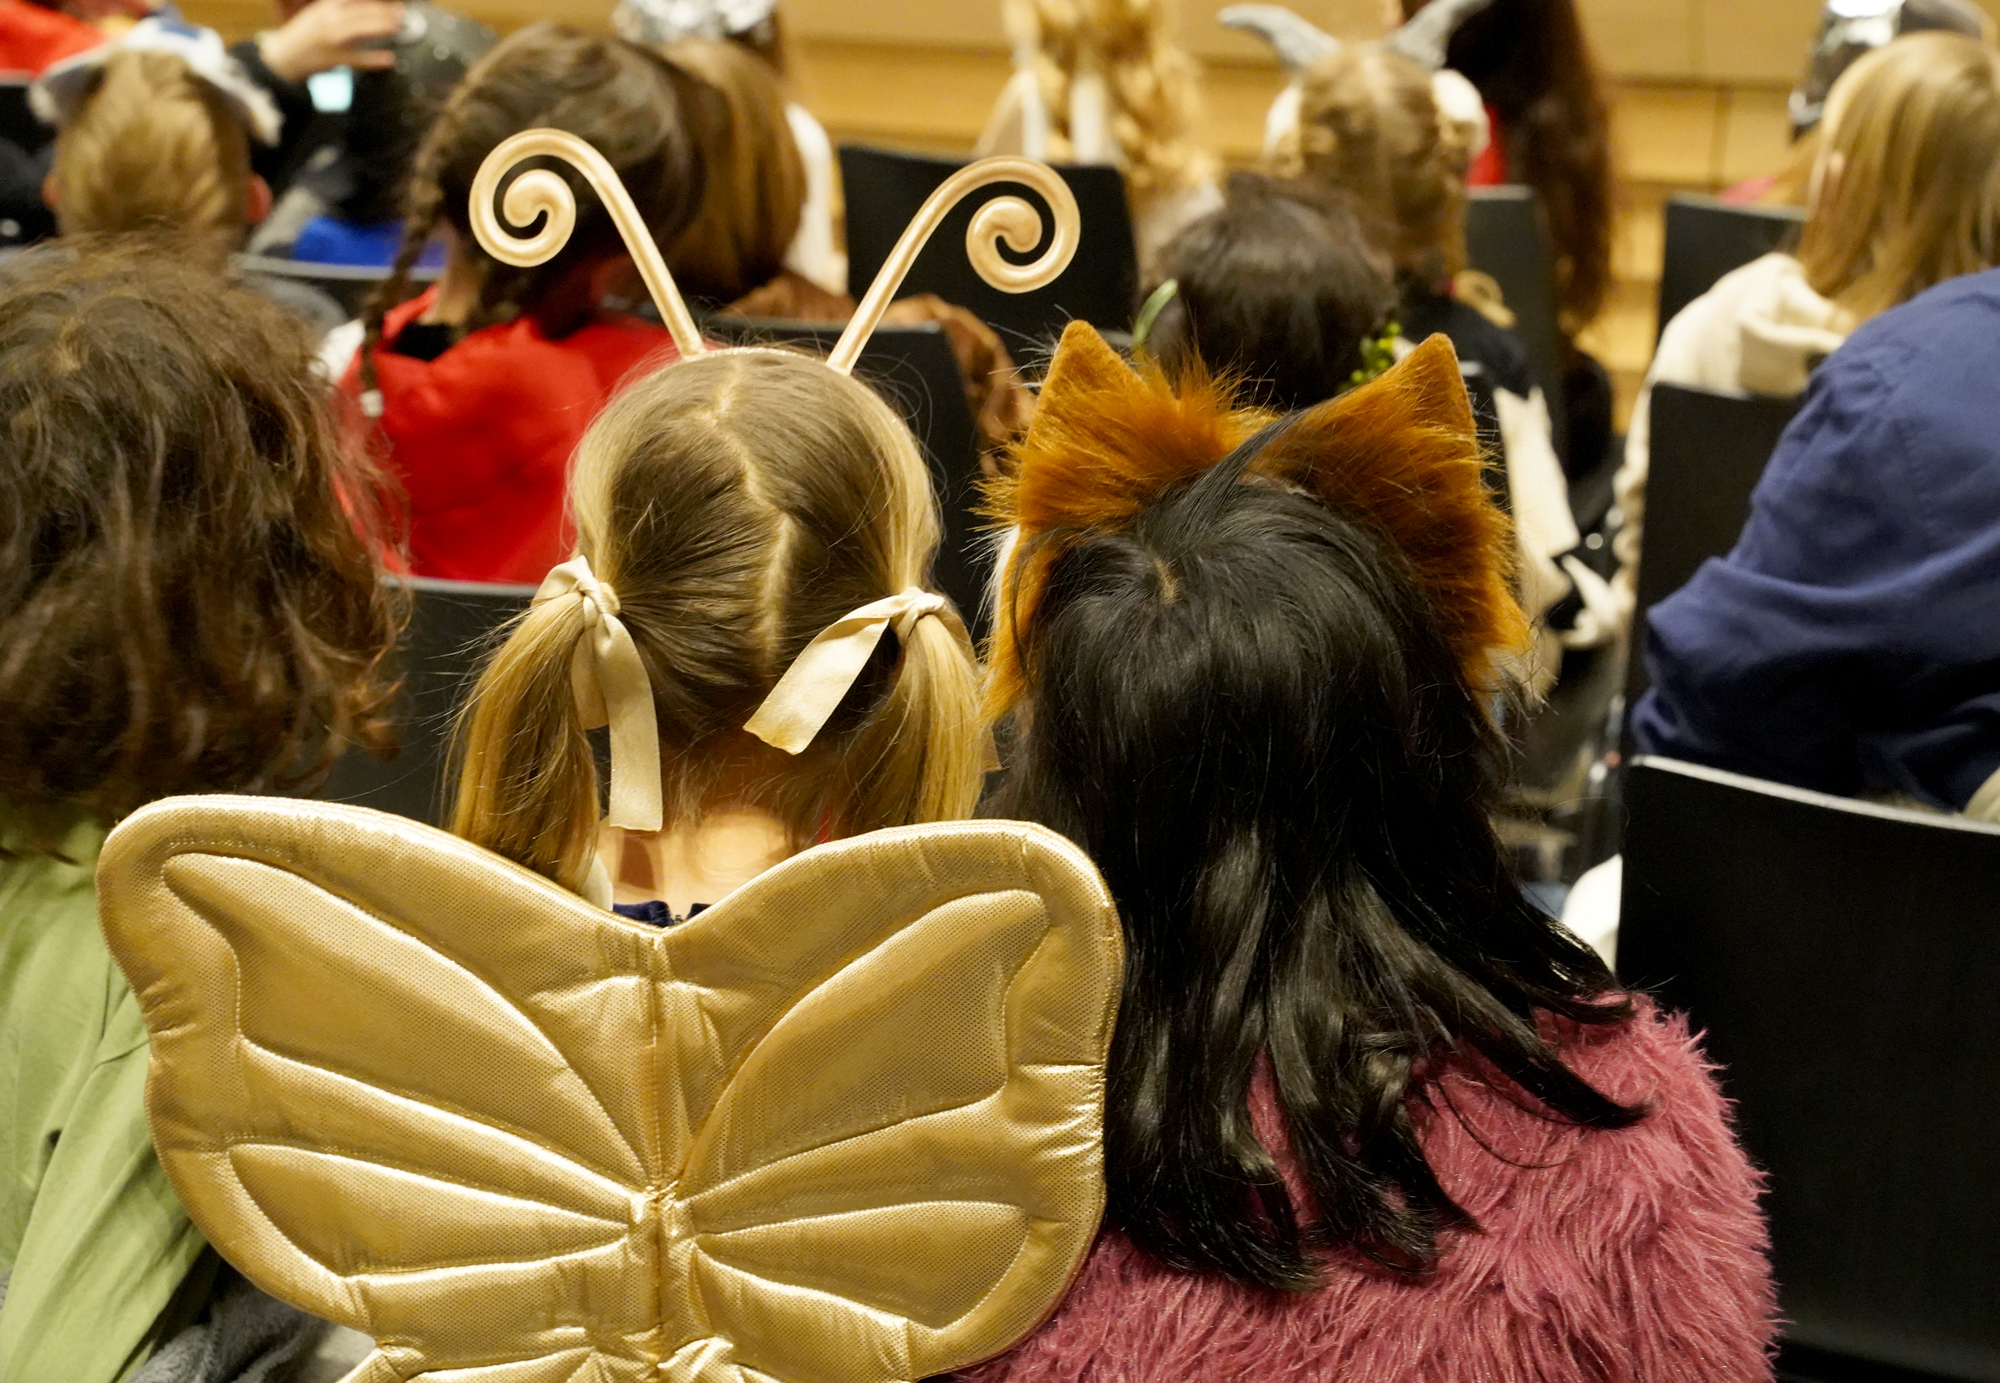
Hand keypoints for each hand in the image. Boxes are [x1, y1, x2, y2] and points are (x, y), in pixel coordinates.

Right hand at [257, 0, 404, 82]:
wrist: (284, 56)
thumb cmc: (307, 34)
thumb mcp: (321, 13)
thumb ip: (342, 9)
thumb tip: (367, 7)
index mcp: (326, 7)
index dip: (373, 0)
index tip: (391, 1)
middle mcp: (328, 20)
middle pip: (359, 12)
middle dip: (382, 11)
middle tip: (400, 12)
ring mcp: (331, 40)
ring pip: (358, 30)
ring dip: (379, 28)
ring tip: (396, 26)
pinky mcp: (333, 59)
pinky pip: (356, 60)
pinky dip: (373, 60)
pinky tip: (388, 59)